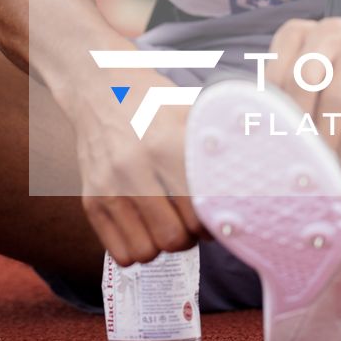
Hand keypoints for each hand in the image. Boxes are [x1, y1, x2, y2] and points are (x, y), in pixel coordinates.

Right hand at [70, 84, 201, 266]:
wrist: (95, 86)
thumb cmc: (151, 100)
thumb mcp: (188, 110)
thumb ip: (214, 146)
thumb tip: (250, 179)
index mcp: (164, 144)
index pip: (199, 211)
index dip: (214, 220)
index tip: (215, 213)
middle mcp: (132, 167)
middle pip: (174, 237)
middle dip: (191, 237)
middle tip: (194, 222)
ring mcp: (107, 186)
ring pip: (147, 251)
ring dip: (163, 245)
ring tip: (168, 225)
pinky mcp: (90, 199)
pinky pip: (120, 253)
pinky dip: (138, 249)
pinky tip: (145, 229)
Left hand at [263, 17, 340, 168]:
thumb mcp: (322, 62)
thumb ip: (294, 84)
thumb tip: (264, 129)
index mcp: (303, 31)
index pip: (274, 72)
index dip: (268, 109)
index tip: (265, 140)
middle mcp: (329, 33)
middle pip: (301, 84)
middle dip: (295, 125)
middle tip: (292, 156)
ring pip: (333, 102)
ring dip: (324, 140)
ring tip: (319, 165)